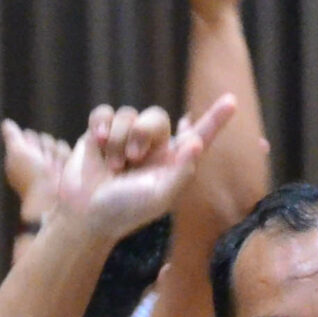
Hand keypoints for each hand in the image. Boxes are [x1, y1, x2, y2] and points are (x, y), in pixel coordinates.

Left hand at [1, 119, 71, 225]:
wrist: (50, 200)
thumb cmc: (31, 177)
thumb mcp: (17, 152)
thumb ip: (13, 137)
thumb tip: (6, 122)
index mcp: (22, 157)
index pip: (30, 135)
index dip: (32, 141)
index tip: (31, 153)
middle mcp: (37, 161)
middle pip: (46, 139)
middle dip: (46, 148)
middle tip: (42, 164)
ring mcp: (53, 166)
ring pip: (58, 145)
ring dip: (55, 155)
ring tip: (52, 171)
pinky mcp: (68, 170)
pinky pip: (70, 154)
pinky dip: (65, 160)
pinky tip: (60, 171)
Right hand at [47, 95, 238, 244]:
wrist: (85, 215)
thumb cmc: (125, 210)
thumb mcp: (159, 197)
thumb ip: (181, 172)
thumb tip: (197, 142)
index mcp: (172, 161)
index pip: (198, 135)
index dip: (215, 118)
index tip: (232, 101)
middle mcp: (152, 146)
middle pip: (157, 117)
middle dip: (142, 132)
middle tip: (132, 159)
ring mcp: (125, 137)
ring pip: (128, 114)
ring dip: (118, 139)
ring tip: (112, 166)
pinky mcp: (100, 133)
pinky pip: (105, 113)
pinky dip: (101, 125)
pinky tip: (97, 142)